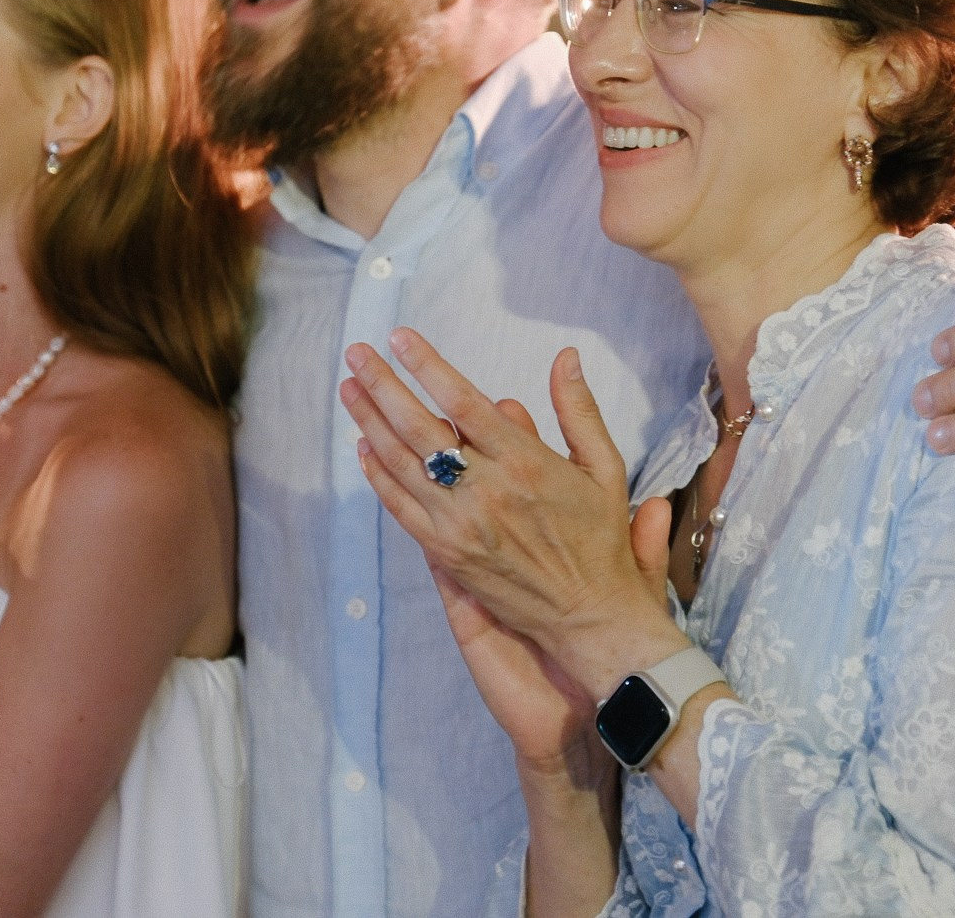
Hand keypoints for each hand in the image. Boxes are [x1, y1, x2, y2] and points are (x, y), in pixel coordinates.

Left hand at [338, 329, 682, 698]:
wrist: (589, 617)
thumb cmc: (601, 539)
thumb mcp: (605, 468)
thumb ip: (578, 410)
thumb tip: (565, 355)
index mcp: (525, 462)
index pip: (463, 402)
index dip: (427, 366)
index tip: (400, 338)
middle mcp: (485, 491)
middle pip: (419, 427)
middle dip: (383, 385)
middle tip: (356, 353)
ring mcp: (460, 524)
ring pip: (401, 464)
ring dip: (369, 422)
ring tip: (349, 388)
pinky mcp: (446, 553)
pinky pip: (401, 507)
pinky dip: (378, 475)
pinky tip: (363, 447)